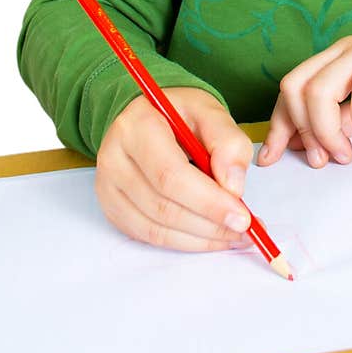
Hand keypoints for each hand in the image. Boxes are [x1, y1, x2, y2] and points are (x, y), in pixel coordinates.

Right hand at [95, 87, 256, 251]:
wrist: (148, 115)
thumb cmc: (179, 112)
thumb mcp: (210, 111)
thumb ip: (228, 142)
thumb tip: (234, 187)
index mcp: (137, 126)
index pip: (170, 175)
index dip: (208, 202)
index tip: (242, 216)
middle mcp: (114, 158)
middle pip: (162, 206)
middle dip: (209, 224)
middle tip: (243, 229)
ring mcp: (108, 186)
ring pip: (155, 228)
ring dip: (199, 238)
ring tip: (232, 234)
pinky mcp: (112, 207)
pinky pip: (148, 235)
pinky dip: (183, 241)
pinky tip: (209, 236)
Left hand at [258, 32, 351, 168]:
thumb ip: (332, 125)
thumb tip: (295, 146)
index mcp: (329, 61)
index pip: (289, 89)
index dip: (277, 125)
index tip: (271, 158)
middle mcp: (341, 51)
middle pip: (296, 86)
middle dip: (301, 129)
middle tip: (320, 159)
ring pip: (321, 88)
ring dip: (326, 129)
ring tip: (344, 153)